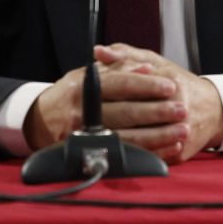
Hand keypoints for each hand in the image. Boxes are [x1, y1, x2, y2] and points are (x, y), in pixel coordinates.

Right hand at [22, 45, 222, 159]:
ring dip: (158, 136)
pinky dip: (148, 153)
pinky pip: (122, 156)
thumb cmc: (72, 93)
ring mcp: (84, 136)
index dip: (147, 85)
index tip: (171, 85)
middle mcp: (83, 113)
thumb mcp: (88, 74)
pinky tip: (168, 149)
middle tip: (182, 110)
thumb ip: (118, 68)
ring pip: (127, 137)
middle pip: (126, 113)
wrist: (40, 120)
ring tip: (182, 131)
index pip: (121, 84)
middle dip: (157, 112)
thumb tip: (146, 68)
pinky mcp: (88, 154)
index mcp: (84, 88)